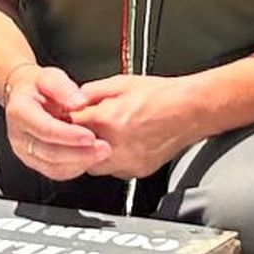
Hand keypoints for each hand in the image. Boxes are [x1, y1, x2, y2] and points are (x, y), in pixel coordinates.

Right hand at [0, 65, 110, 181]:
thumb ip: (64, 88)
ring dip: (80, 163)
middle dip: (79, 153)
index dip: (69, 135)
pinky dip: (75, 168)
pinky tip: (90, 158)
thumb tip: (79, 103)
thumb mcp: (50, 77)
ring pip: (52, 167)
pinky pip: (55, 172)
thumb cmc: (39, 87)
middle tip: (103, 147)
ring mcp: (24, 152)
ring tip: (101, 152)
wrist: (26, 97)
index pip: (45, 129)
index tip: (91, 136)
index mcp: (19, 112)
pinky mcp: (34, 162)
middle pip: (49, 153)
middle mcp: (18, 135)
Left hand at [68, 71, 205, 180]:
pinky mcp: (136, 171)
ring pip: (92, 166)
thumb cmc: (162, 95)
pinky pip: (113, 170)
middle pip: (76, 151)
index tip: (62, 117)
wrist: (190, 110)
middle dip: (74, 140)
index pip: (69, 125)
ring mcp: (127, 162)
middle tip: (80, 129)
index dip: (64, 120)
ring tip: (100, 136)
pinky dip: (109, 160)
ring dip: (89, 153)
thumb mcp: (120, 82)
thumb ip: (91, 91)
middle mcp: (115, 145)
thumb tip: (74, 99)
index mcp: (107, 119)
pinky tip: (118, 145)